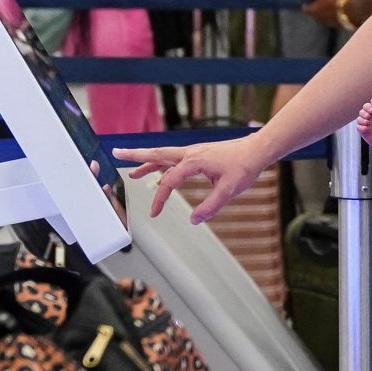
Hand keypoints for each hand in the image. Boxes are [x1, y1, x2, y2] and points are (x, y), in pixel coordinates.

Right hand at [116, 136, 270, 220]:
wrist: (255, 150)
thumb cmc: (244, 167)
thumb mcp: (229, 190)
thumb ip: (211, 206)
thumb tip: (195, 220)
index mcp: (194, 161)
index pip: (169, 181)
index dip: (159, 198)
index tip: (154, 212)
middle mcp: (189, 153)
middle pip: (156, 154)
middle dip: (135, 155)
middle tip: (116, 153)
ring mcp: (192, 152)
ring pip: (163, 156)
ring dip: (146, 162)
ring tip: (131, 171)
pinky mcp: (197, 154)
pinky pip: (173, 159)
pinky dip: (161, 165)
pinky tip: (157, 174)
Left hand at [297, 0, 353, 28]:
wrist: (354, 9)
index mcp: (313, 11)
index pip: (306, 8)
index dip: (307, 3)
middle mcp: (319, 20)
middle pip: (315, 14)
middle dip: (316, 8)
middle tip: (321, 0)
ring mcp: (329, 23)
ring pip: (324, 17)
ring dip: (325, 12)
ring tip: (330, 5)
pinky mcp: (338, 25)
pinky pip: (333, 20)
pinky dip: (333, 15)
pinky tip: (338, 10)